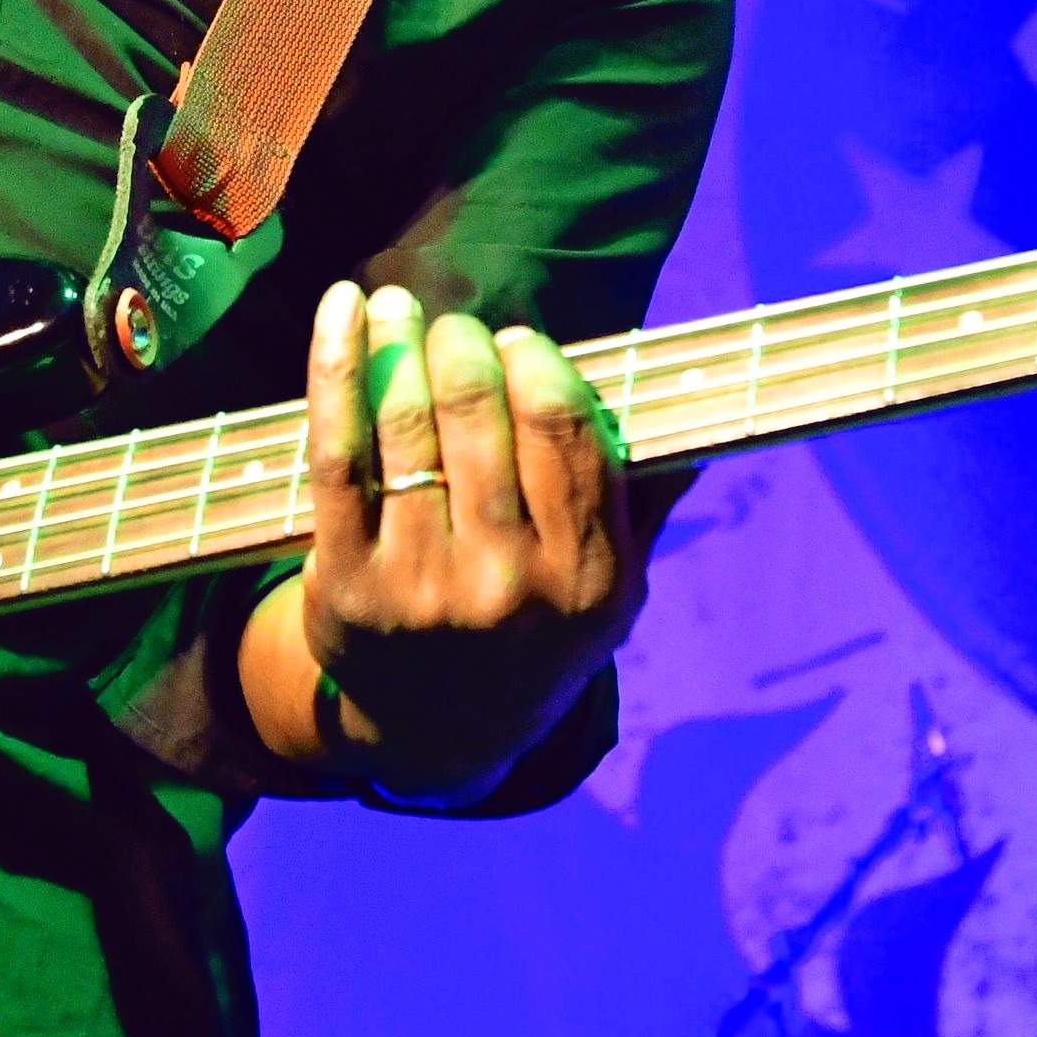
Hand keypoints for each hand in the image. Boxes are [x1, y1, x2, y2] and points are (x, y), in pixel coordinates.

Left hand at [249, 280, 647, 801]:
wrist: (440, 731)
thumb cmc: (533, 629)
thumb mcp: (611, 590)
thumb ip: (643, 502)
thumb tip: (701, 416)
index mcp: (587, 575)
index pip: (562, 428)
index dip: (535, 363)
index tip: (516, 343)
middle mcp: (508, 583)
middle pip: (478, 413)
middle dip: (461, 345)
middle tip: (450, 330)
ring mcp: (422, 587)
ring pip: (407, 425)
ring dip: (397, 341)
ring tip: (392, 305)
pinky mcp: (347, 585)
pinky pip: (337, 455)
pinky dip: (335, 369)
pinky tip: (340, 314)